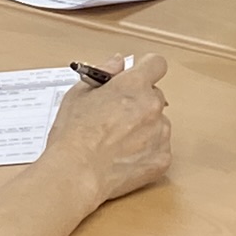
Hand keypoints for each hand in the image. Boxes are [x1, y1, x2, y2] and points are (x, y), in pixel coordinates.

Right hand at [53, 56, 172, 201]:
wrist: (76, 173)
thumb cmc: (73, 135)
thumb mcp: (78, 94)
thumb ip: (104, 72)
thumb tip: (118, 62)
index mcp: (133, 85)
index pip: (156, 64)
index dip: (146, 69)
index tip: (138, 77)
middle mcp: (152, 106)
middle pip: (155, 96)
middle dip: (140, 103)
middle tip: (116, 118)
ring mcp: (160, 133)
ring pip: (158, 123)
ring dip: (145, 128)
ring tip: (118, 142)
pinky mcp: (163, 158)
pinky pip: (160, 148)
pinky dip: (146, 152)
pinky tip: (125, 158)